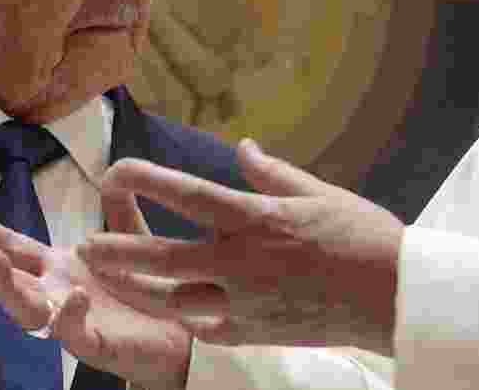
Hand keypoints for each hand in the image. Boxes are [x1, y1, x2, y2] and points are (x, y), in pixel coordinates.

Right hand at [0, 193, 192, 389]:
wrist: (178, 334)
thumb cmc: (144, 290)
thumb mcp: (130, 240)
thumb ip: (117, 210)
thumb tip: (112, 172)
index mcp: (59, 268)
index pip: (15, 247)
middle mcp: (56, 293)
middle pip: (7, 280)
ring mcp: (70, 320)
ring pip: (26, 309)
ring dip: (7, 286)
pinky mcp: (94, 343)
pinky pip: (74, 333)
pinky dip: (69, 315)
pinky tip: (72, 296)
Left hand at [78, 139, 404, 355]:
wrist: (395, 296)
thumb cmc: (362, 234)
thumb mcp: (317, 191)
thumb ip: (271, 173)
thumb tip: (243, 148)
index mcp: (258, 218)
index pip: (187, 195)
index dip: (145, 179)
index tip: (115, 169)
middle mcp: (245, 261)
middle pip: (164, 258)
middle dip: (117, 252)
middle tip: (83, 246)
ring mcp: (247, 302)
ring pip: (174, 301)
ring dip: (135, 290)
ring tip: (106, 280)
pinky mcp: (255, 332)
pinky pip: (205, 326)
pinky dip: (182, 314)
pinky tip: (167, 305)